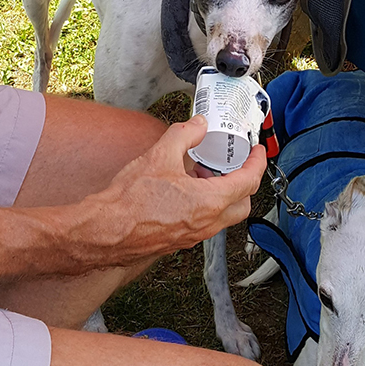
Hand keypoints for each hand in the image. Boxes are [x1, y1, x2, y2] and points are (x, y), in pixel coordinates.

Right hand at [93, 115, 266, 263]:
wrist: (106, 231)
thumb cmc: (131, 200)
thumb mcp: (160, 155)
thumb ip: (184, 135)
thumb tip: (199, 124)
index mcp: (210, 202)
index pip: (248, 181)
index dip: (257, 163)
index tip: (258, 152)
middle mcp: (207, 223)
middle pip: (242, 204)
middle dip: (243, 183)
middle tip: (234, 165)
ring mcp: (194, 235)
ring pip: (223, 216)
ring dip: (221, 195)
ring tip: (203, 175)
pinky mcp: (180, 241)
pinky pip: (204, 223)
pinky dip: (205, 206)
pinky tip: (184, 191)